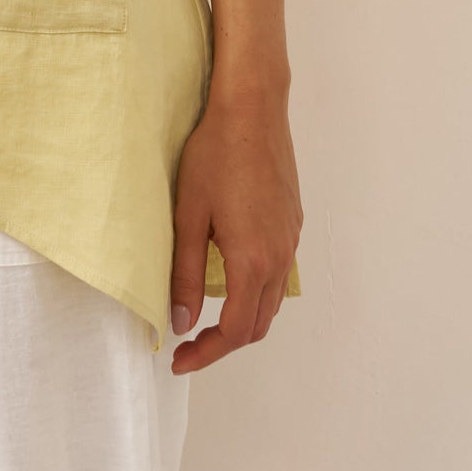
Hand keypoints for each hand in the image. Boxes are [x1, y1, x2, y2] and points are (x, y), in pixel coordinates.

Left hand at [168, 82, 302, 372]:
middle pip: (259, 324)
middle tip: (188, 346)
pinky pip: (279, 273)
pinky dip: (257, 292)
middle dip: (224, 343)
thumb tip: (182, 322)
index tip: (179, 360)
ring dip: (243, 319)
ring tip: (207, 319)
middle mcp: (280, 257)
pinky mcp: (292, 222)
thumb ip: (185, 274)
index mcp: (253, 261)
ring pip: (272, 301)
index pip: (236, 331)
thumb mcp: (188, 216)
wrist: (252, 110)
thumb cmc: (215, 155)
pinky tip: (230, 277)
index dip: (207, 354)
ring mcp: (291, 240)